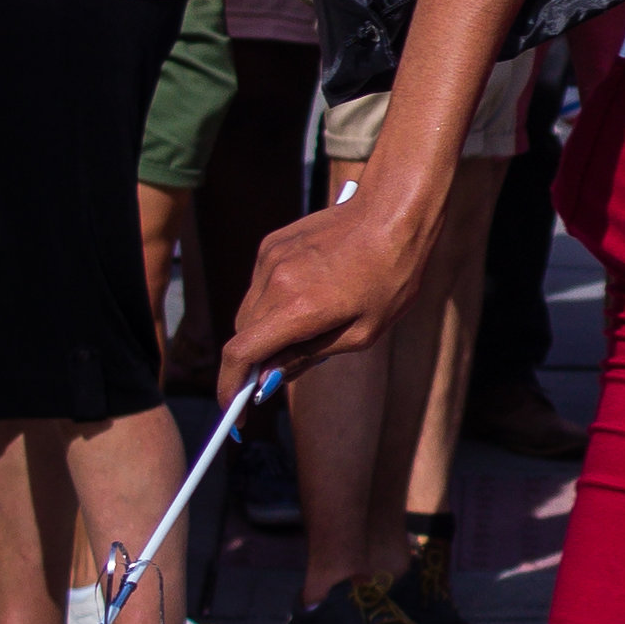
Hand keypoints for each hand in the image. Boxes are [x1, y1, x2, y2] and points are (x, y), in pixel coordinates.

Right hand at [219, 186, 433, 398]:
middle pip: (242, 334)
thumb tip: (271, 375)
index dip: (230, 387)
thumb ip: (309, 355)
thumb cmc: (390, 276)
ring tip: (305, 330)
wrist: (393, 213)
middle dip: (252, 361)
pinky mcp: (272, 244)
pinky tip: (307, 298)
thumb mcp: (362, 333)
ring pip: (249, 310)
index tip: (236, 410)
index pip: (241, 354)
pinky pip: (260, 285)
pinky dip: (271, 302)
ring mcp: (270, 259)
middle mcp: (274, 281)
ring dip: (263, 330)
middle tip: (275, 376)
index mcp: (297, 308)